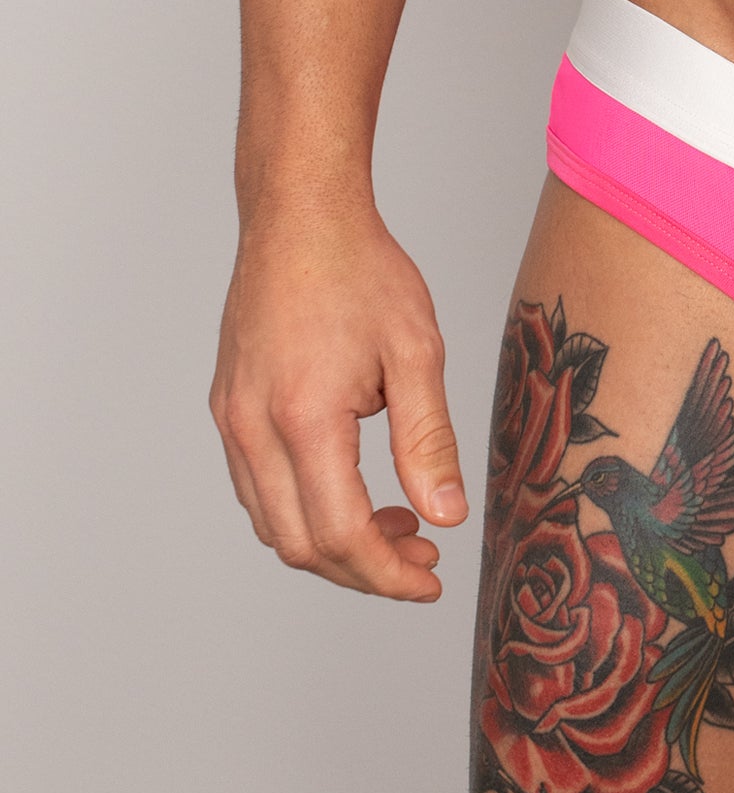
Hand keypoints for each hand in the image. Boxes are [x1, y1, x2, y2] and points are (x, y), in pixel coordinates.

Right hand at [212, 197, 467, 599]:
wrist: (300, 214)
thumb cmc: (359, 268)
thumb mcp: (415, 350)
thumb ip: (429, 440)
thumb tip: (446, 514)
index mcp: (304, 418)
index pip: (340, 535)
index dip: (387, 573)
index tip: (429, 578)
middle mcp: (254, 429)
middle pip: (300, 545)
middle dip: (363, 570)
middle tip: (420, 558)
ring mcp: (232, 420)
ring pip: (272, 524)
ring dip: (331, 543)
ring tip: (395, 526)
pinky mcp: (228, 408)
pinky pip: (256, 488)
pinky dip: (301, 509)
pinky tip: (350, 490)